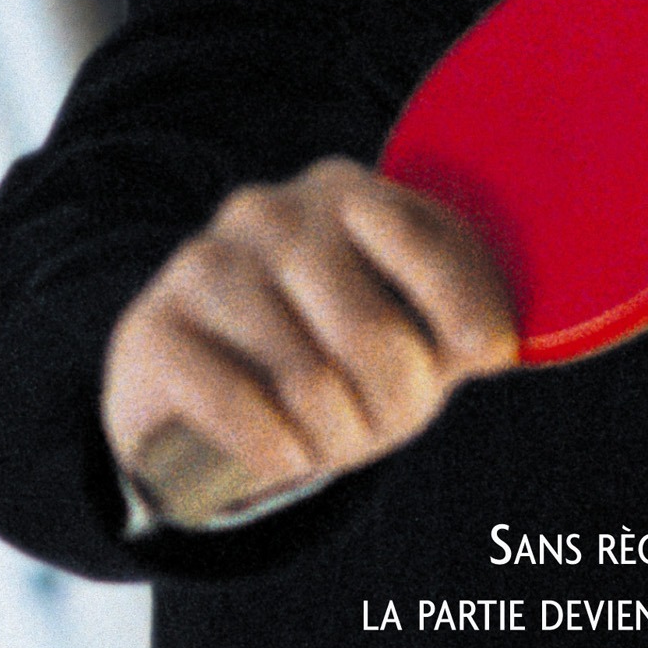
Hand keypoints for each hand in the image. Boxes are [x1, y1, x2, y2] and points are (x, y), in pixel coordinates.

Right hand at [103, 159, 516, 524]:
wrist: (200, 393)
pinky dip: (279, 455)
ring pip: (310, 383)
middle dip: (390, 404)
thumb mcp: (415, 331)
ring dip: (333, 440)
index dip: (466, 328)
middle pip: (374, 336)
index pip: (438, 253)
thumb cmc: (333, 354)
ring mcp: (205, 262)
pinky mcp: (152, 328)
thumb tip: (495, 340)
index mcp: (349, 192)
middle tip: (376, 423)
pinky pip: (244, 412)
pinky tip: (281, 453)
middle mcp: (273, 211)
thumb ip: (467, 321)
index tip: (473, 359)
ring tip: (325, 437)